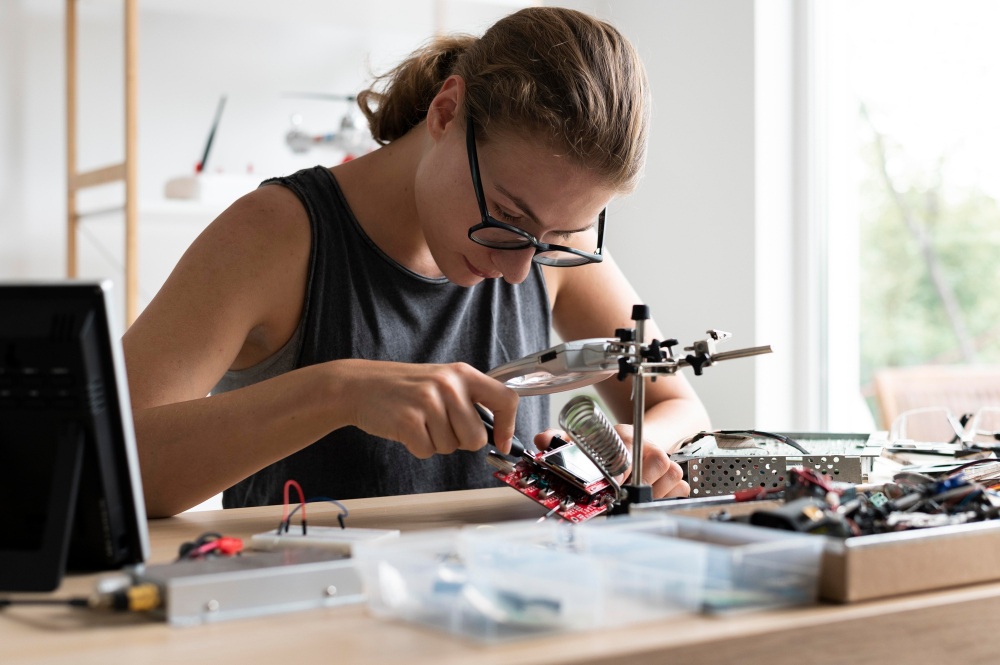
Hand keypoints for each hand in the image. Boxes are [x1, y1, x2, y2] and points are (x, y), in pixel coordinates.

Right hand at [336, 359, 518, 457]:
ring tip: (419, 422)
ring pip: (451, 447)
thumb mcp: (442, 381)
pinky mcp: (409, 421)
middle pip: (477, 438)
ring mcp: (428, 402)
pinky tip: (406, 429)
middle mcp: (449, 385)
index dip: (508, 427)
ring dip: (435, 443)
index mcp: (463, 374)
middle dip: (460, 441)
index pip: (506, 400)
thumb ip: (469, 400)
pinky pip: (427, 451)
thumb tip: (498, 433)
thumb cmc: (404, 388)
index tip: (502, 442)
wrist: (359, 385)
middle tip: (439, 426)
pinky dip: (418, 447)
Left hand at [533, 425, 688, 498]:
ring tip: (636, 492)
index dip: (622, 470)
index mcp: (623, 436)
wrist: (642, 435)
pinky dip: (668, 494)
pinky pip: (680, 487)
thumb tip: (542, 439)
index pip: (628, 451)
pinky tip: (652, 494)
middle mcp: (647, 444)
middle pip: (658, 462)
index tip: (613, 485)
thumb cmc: (610, 443)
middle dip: (639, 482)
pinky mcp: (675, 472)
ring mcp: (665, 458)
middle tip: (623, 493)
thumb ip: (561, 441)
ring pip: (671, 474)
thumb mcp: (584, 439)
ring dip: (653, 489)